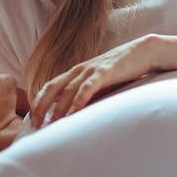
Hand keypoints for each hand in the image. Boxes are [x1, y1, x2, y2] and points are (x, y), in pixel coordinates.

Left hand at [29, 35, 154, 126]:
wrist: (143, 51)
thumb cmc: (121, 70)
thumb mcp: (100, 83)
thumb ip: (87, 94)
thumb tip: (74, 114)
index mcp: (76, 72)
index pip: (49, 87)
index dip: (38, 103)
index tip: (33, 121)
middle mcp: (79, 70)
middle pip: (52, 88)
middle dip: (40, 106)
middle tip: (34, 125)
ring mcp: (91, 70)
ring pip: (68, 90)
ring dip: (58, 108)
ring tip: (51, 125)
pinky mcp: (105, 72)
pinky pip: (88, 87)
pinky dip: (78, 101)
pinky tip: (73, 114)